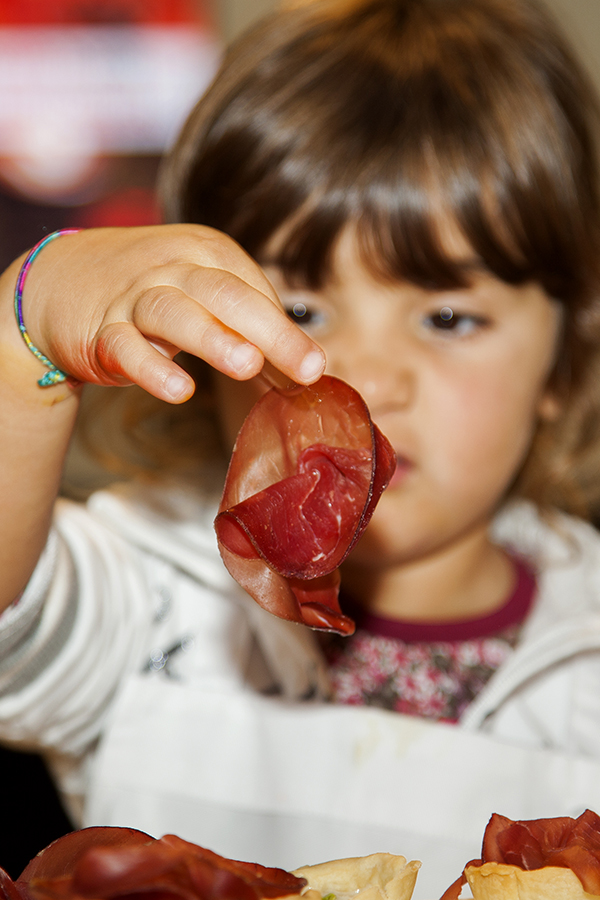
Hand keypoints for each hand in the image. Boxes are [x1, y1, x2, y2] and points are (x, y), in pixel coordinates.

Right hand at [23, 225, 325, 401]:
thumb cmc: (151, 293)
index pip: (254, 291)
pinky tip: (179, 389)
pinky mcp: (101, 331)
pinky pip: (126, 347)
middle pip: (225, 295)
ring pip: (174, 313)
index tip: (314, 369)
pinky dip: (152, 368)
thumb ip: (250, 330)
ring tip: (247, 365)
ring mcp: (134, 298)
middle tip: (307, 367)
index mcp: (206, 254)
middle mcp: (172, 269)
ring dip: (213, 338)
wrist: (59, 282)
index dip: (287, 331)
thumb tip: (303, 372)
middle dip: (271, 331)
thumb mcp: (202, 296)